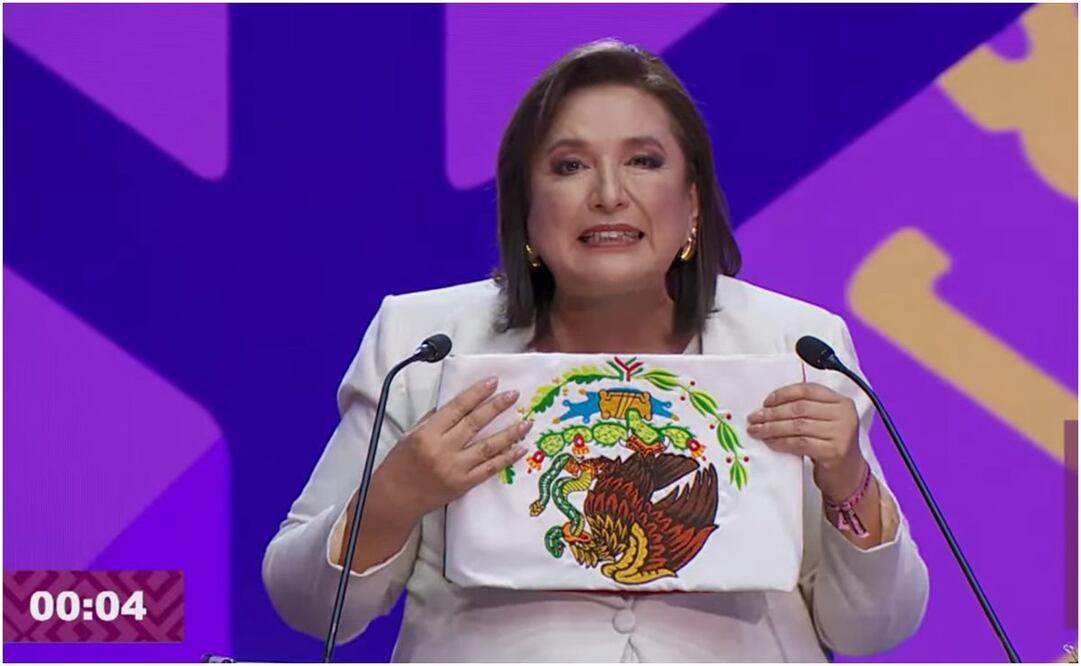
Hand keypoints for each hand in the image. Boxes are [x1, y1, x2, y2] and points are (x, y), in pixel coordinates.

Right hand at [379, 376, 531, 519]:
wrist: (395, 499)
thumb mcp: (410, 435)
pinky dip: (506, 458)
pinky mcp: (464, 484)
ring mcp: (455, 468)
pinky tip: (520, 448)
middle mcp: (443, 450)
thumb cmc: (399, 465)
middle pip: (475, 423)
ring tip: (526, 422)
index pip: (457, 408)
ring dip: (510, 433)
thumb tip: (458, 405)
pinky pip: (490, 469)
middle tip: (513, 395)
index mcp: (427, 434)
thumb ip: (433, 419)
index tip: (493, 382)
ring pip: (488, 447)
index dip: (476, 393)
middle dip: (496, 407)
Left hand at [746, 382, 865, 499]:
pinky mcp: (834, 451)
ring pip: (798, 426)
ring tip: (756, 430)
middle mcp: (844, 414)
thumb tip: (768, 407)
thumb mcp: (823, 422)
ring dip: (773, 428)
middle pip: (800, 408)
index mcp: (841, 401)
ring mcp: (841, 433)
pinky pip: (800, 443)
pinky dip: (781, 442)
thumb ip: (805, 410)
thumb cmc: (830, 445)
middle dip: (773, 413)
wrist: (848, 475)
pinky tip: (770, 442)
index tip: (766, 402)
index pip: (807, 390)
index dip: (784, 394)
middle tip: (754, 418)